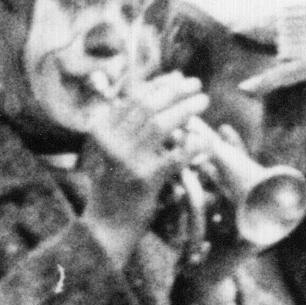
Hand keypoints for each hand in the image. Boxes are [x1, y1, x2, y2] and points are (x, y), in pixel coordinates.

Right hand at [78, 71, 204, 260]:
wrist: (105, 227)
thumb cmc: (110, 188)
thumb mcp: (106, 154)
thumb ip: (122, 128)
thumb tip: (147, 96)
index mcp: (100, 133)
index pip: (132, 99)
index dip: (158, 85)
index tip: (176, 78)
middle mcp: (111, 143)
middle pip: (148, 106)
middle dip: (175, 91)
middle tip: (196, 85)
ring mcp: (128, 160)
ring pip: (163, 124)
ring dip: (187, 109)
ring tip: (203, 101)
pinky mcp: (146, 179)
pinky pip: (177, 155)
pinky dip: (194, 145)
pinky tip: (205, 139)